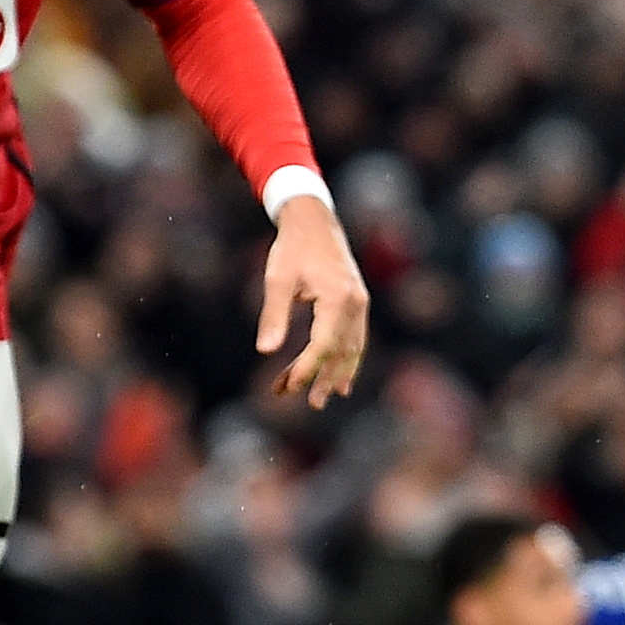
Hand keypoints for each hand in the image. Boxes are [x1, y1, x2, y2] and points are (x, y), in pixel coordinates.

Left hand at [255, 196, 371, 402]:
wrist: (313, 220)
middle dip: (324, 378)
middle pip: (341, 351)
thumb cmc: (292, 248)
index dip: (306, 369)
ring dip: (336, 373)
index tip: (288, 386)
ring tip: (325, 397)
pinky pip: (355, 338)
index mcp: (337, 299)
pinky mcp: (356, 302)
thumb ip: (273, 316)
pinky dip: (347, 358)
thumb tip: (265, 351)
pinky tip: (341, 376)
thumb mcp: (277, 280)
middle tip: (310, 404)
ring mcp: (359, 303)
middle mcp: (355, 303)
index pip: (323, 345)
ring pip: (352, 347)